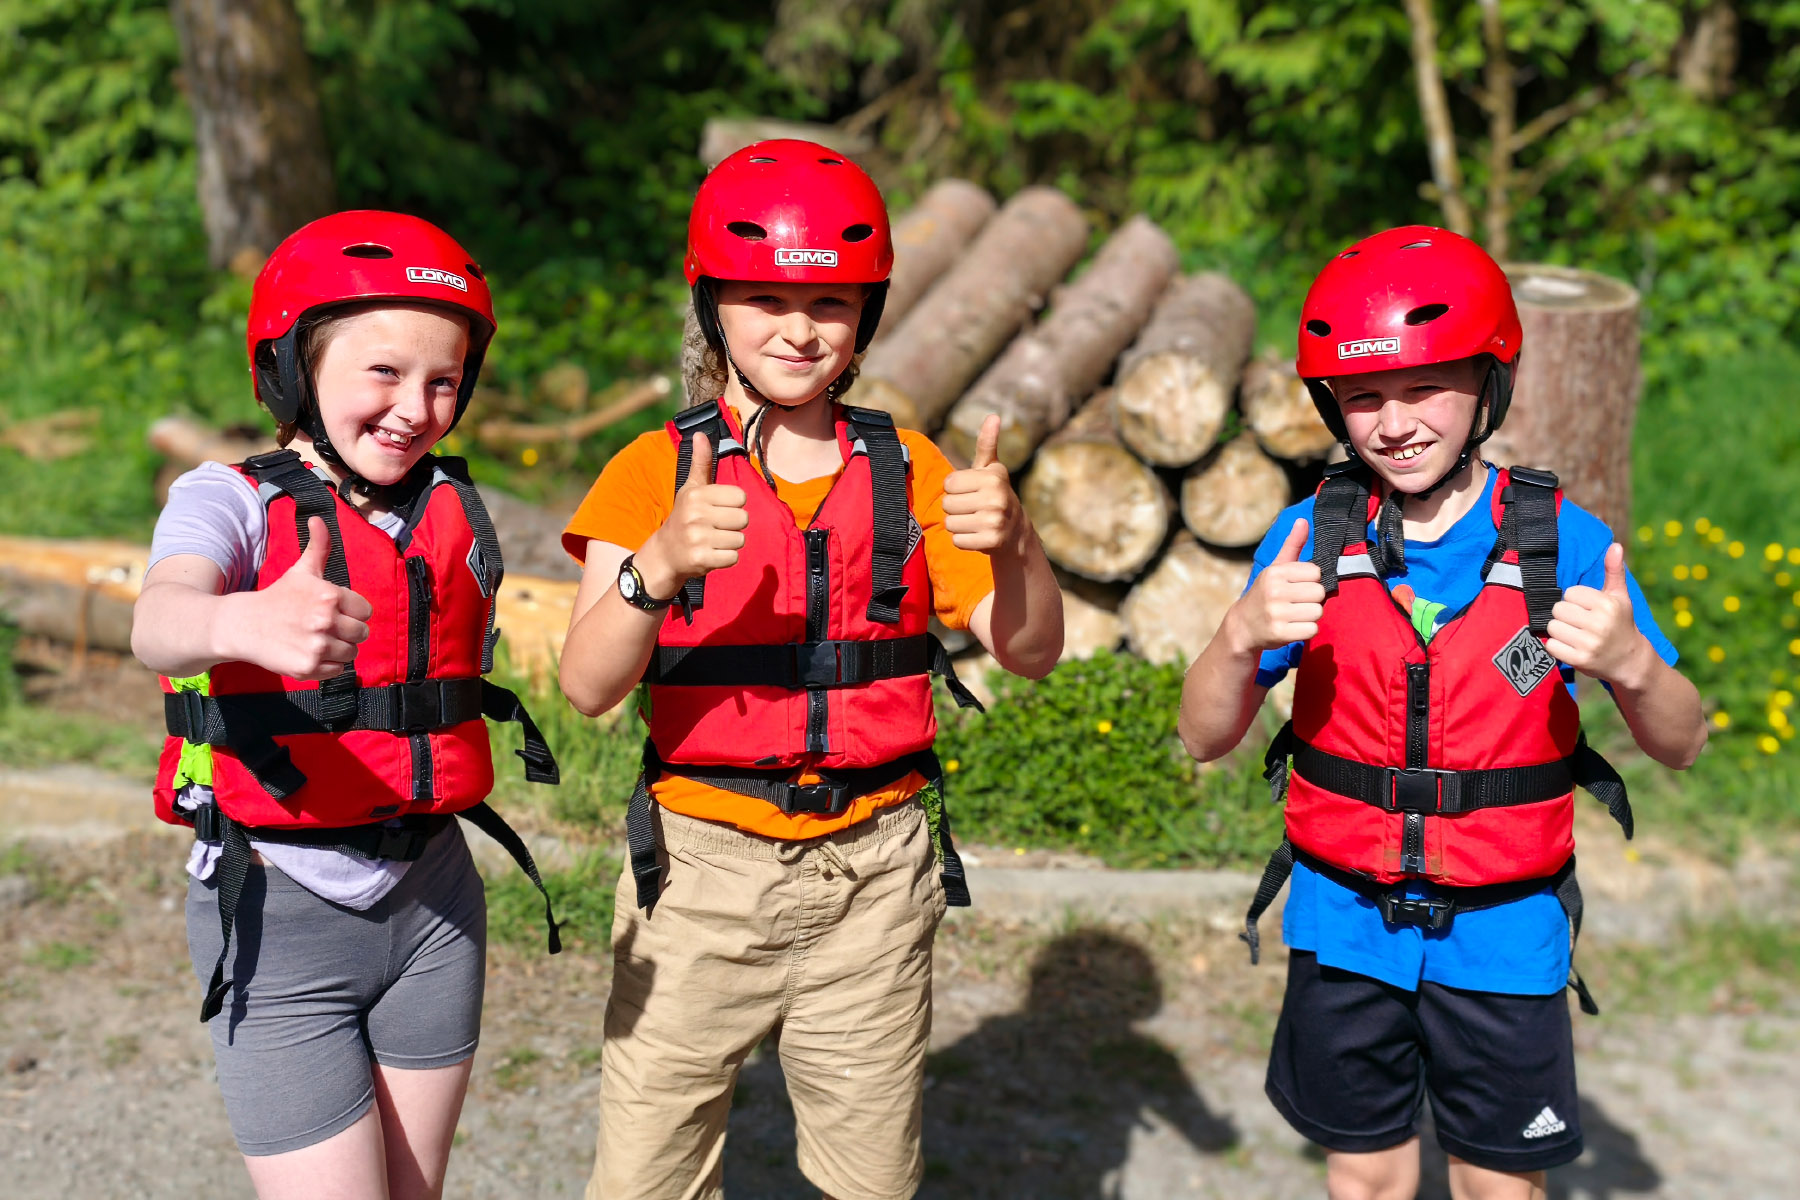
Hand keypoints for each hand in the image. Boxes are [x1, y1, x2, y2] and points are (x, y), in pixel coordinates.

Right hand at [229, 517, 372, 680]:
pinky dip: (327, 666)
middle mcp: (326, 620)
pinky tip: (309, 653)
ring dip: (338, 649)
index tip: (334, 611)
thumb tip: (319, 519)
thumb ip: (318, 546)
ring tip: (316, 640)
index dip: (352, 612)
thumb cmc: (278, 597)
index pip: (365, 611)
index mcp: (330, 595)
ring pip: (351, 653)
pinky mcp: (308, 667)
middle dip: (347, 632)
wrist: (243, 625)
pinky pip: (337, 670)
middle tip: (325, 628)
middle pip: (362, 634)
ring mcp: (317, 646)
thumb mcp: (301, 570)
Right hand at [637, 432, 748, 594]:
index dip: (733, 505)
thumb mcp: (691, 489)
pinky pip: (733, 558)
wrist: (664, 554)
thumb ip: (701, 463)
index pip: (740, 496)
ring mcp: (697, 537)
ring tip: (712, 541)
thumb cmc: (684, 517)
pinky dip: (726, 559)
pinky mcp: (701, 559)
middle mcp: (695, 514)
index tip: (717, 509)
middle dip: (733, 526)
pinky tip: (711, 554)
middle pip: (743, 518)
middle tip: (715, 528)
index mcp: (696, 494)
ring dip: (730, 543)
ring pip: (740, 539)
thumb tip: (701, 434)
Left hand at [943, 415, 1024, 554]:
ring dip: (959, 525)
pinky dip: (963, 540)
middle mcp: (996, 498)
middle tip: (973, 509)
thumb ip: (987, 444)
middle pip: (947, 504)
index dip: (956, 489)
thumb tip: (993, 416)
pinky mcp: (991, 542)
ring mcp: (994, 521)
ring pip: (950, 523)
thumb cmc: (995, 495)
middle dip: (956, 508)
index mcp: (992, 477)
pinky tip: (978, 535)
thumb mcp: (992, 469)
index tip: (972, 492)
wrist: (1016, 533)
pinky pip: (957, 541)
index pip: (948, 484)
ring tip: (975, 522)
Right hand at [1229, 518, 1324, 652]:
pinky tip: (1292, 628)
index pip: (1316, 573)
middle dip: (1311, 600)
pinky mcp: (1280, 634)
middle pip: (1319, 593)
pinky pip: (1312, 630)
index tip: (1296, 587)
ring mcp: (1276, 613)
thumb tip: (1303, 520)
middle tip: (1295, 603)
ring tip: (1294, 616)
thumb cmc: (1265, 593)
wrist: (1243, 626)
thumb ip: (1292, 545)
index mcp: (1275, 572)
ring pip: (1317, 612)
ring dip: (1309, 616)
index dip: (1310, 581)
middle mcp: (1274, 591)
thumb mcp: (1275, 568)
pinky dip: (1306, 630)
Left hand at [1546, 542, 1649, 683]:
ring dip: (1560, 631)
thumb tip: (1615, 545)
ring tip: (1576, 634)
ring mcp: (1589, 643)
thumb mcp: (1620, 597)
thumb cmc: (1621, 623)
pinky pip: (1551, 645)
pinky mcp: (1579, 659)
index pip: (1569, 593)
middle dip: (1565, 615)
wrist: (1630, 660)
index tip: (1588, 609)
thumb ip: (1614, 571)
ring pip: (1552, 627)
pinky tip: (1572, 647)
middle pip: (1558, 609)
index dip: (1575, 601)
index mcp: (1607, 604)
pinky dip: (1557, 646)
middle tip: (1580, 623)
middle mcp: (1599, 624)